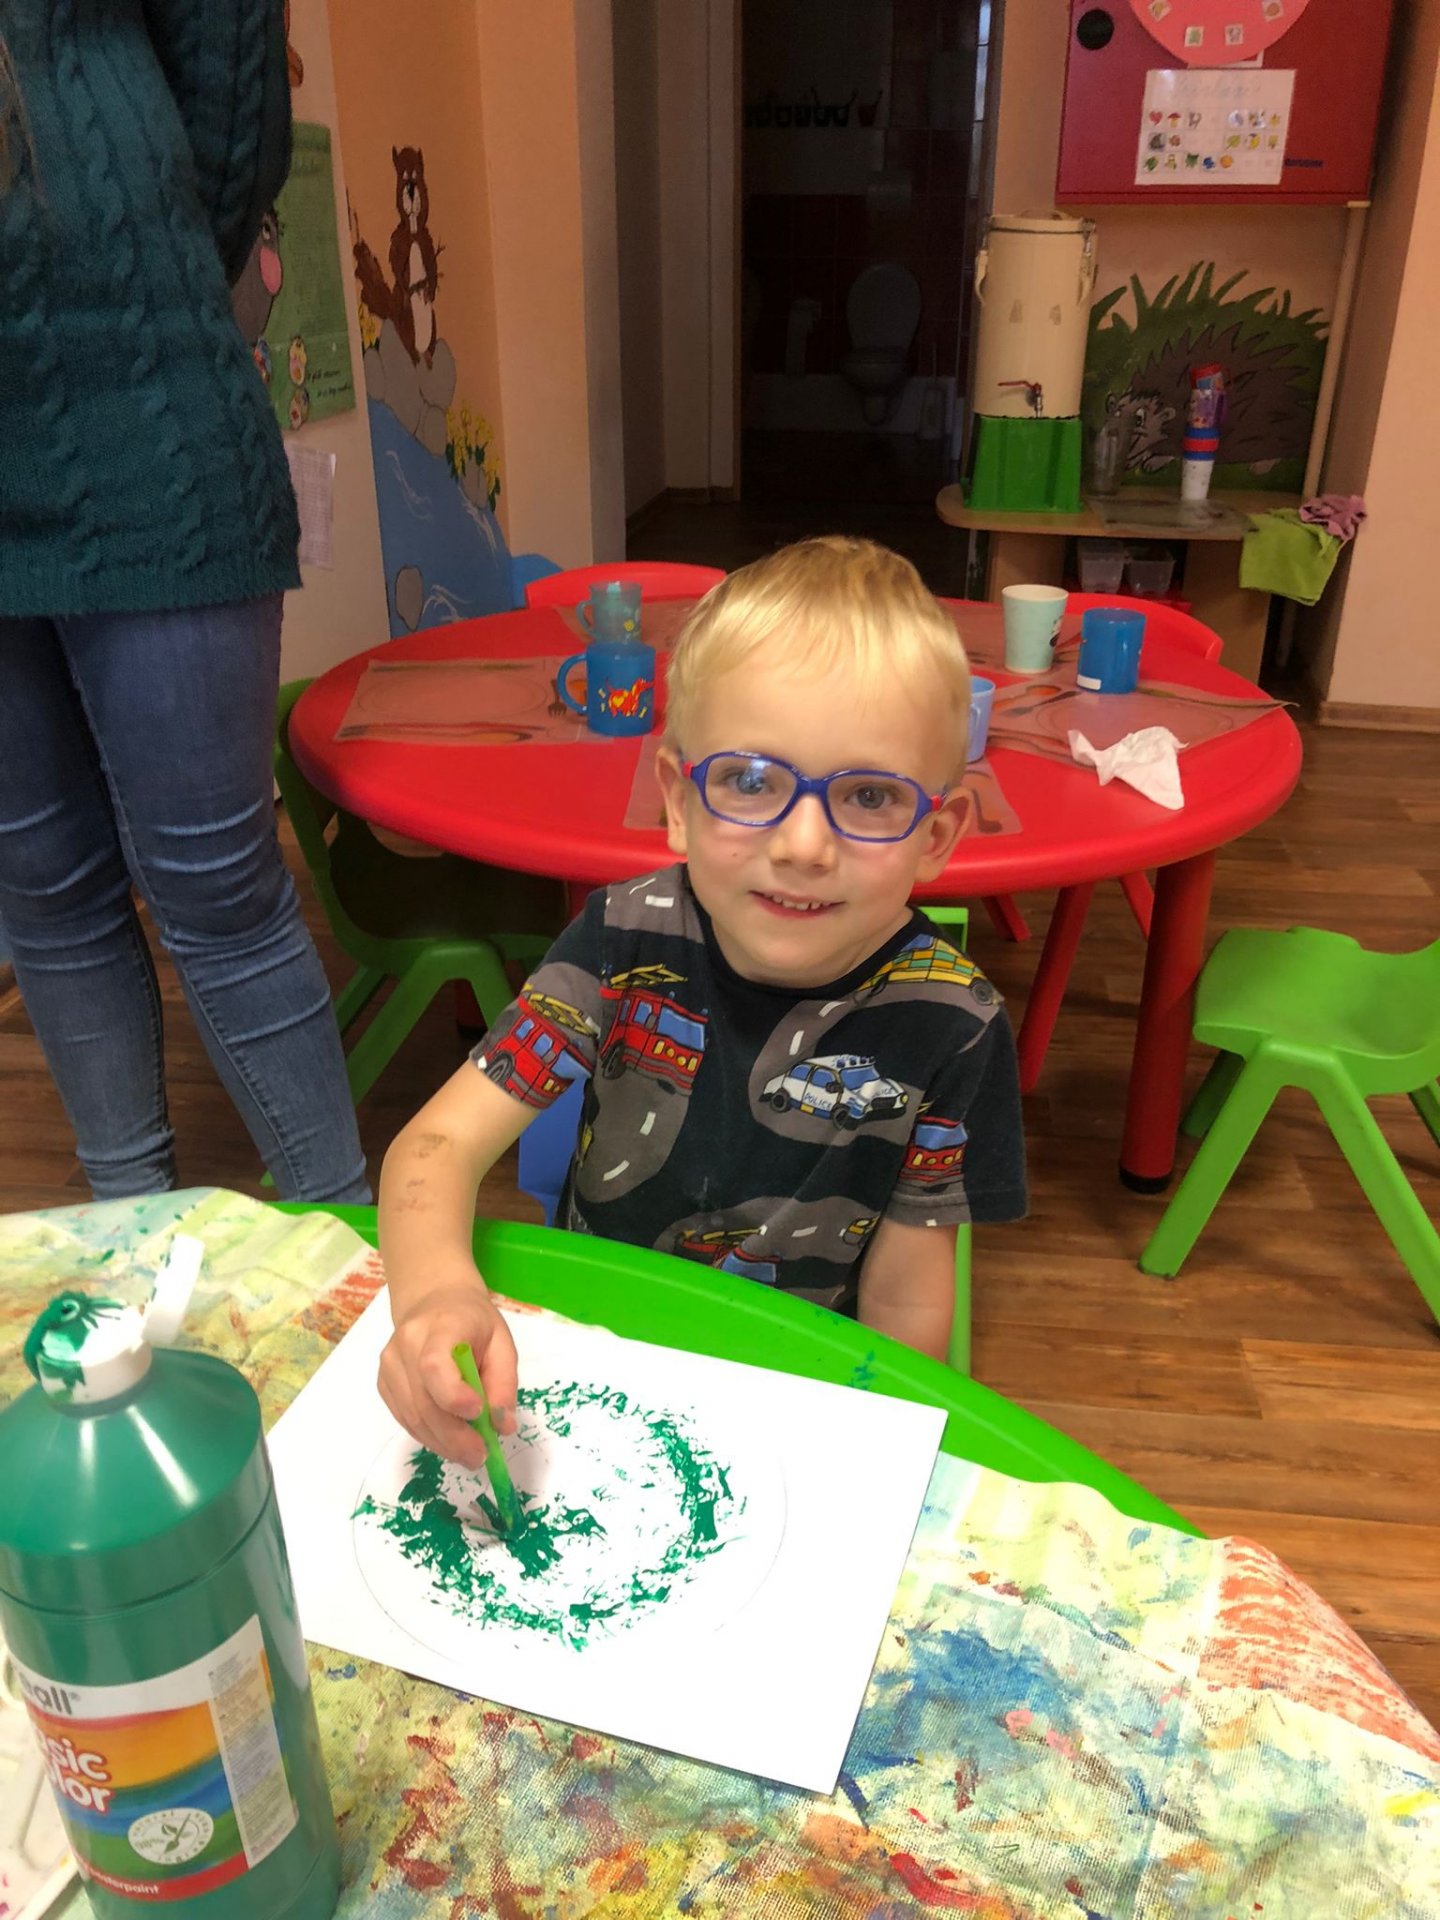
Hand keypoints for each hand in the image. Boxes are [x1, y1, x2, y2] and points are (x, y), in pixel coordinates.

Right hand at [378, 1270, 518, 1468]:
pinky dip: (429, 1436)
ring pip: (412, 1416)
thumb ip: (504, 1383)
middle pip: (423, 1400)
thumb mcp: (502, 1342)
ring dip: (442, 1443)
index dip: (453, 1395)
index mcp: (440, 1326)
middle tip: (480, 1457)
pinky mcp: (384, 1383)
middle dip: (453, 1436)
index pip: (434, 1364)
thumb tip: (502, 1425)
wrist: (435, 1302)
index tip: (478, 1415)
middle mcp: (405, 1344)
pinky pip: (405, 1418)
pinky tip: (449, 1442)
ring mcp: (389, 1365)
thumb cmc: (473, 1322)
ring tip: (470, 1455)